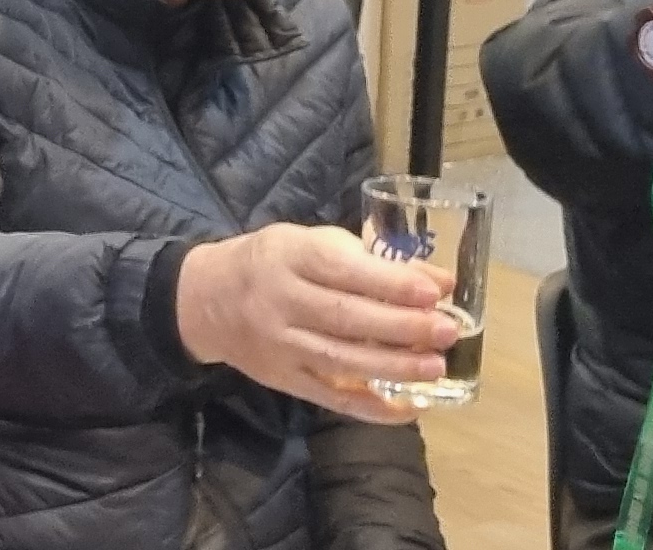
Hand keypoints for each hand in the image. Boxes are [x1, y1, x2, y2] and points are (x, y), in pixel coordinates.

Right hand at [173, 223, 454, 423]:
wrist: (205, 300)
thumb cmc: (271, 262)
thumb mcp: (311, 243)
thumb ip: (371, 259)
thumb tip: (439, 281)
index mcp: (289, 256)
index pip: (342, 269)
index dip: (390, 282)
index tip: (435, 291)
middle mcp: (280, 300)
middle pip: (346, 318)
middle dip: (402, 326)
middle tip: (447, 330)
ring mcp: (280, 345)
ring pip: (341, 360)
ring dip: (393, 367)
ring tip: (436, 366)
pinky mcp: (283, 379)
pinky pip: (330, 398)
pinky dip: (370, 408)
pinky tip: (408, 408)